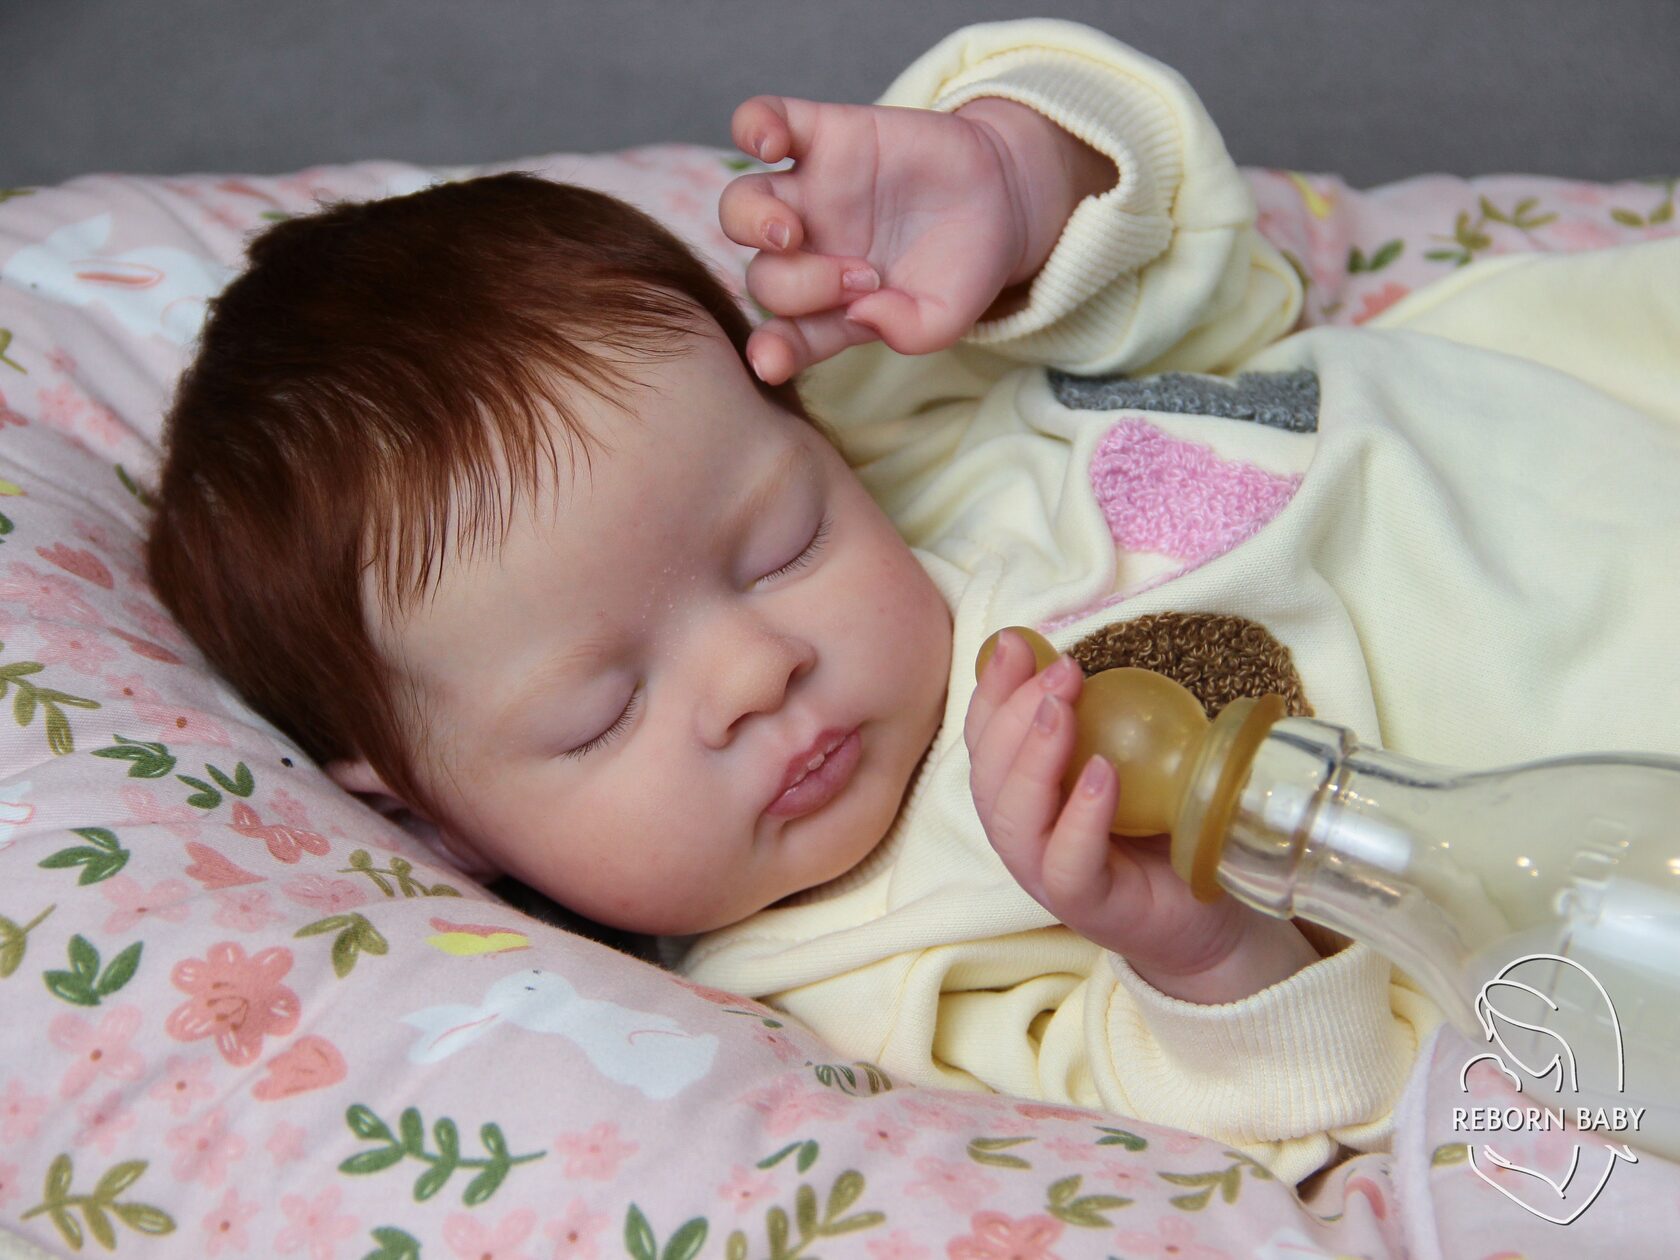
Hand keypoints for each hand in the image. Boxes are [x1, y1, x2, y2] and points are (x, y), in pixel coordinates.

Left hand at [718, 95, 1111, 384]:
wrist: (997, 196)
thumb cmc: (964, 266)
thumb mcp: (948, 314)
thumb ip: (909, 329)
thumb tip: (860, 313)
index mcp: (829, 310)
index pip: (785, 338)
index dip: (771, 351)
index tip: (771, 361)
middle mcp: (808, 255)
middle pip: (764, 278)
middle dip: (802, 286)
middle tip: (863, 277)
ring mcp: (809, 195)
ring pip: (740, 207)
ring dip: (753, 222)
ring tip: (791, 231)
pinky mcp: (823, 136)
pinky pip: (761, 120)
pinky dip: (753, 126)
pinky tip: (771, 143)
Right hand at [964, 630, 1320, 1002]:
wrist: (1210, 917)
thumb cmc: (1160, 833)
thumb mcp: (1125, 763)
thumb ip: (1098, 721)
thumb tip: (1075, 659)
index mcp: (1022, 798)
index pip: (985, 740)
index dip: (991, 690)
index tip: (1017, 644)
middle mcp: (1023, 836)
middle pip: (988, 774)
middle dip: (1013, 712)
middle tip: (1061, 672)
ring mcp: (1048, 875)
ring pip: (1013, 819)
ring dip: (1033, 757)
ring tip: (1062, 711)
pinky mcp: (1088, 906)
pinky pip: (1068, 864)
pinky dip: (1079, 817)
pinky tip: (1101, 775)